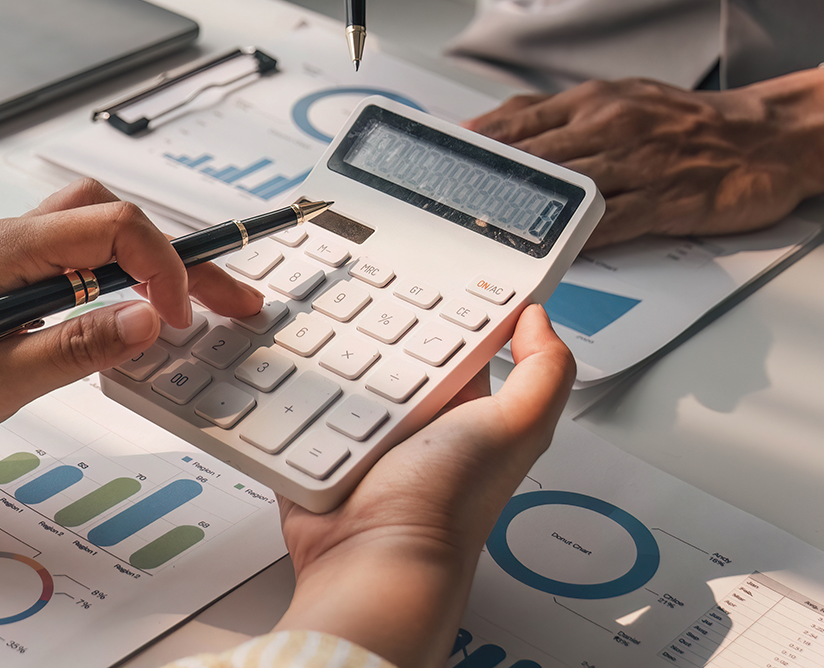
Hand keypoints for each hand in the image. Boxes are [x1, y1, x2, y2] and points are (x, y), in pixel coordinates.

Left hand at [0, 179, 262, 449]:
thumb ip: (77, 347)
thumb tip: (148, 320)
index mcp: (11, 249)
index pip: (116, 227)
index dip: (164, 269)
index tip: (179, 323)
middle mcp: (14, 239)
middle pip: (119, 219)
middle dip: (180, 257)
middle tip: (231, 302)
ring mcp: (11, 256)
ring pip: (101, 231)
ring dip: (153, 259)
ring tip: (197, 304)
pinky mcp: (9, 279)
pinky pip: (80, 259)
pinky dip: (121, 275)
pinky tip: (137, 313)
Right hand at [271, 307, 575, 667]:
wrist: (370, 562)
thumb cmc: (444, 507)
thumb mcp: (516, 430)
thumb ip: (543, 373)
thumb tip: (539, 318)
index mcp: (463, 411)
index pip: (456, 341)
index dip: (447, 304)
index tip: (427, 262)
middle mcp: (414, 421)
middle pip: (389, 347)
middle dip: (371, 315)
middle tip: (352, 272)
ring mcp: (359, 435)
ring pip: (337, 368)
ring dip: (323, 345)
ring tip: (309, 305)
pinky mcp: (312, 448)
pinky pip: (294, 401)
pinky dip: (286, 381)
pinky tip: (280, 352)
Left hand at [463, 68, 823, 248]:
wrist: (771, 135)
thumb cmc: (688, 125)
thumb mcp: (617, 102)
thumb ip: (557, 118)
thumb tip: (495, 132)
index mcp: (591, 102)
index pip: (514, 122)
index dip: (469, 145)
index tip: (430, 164)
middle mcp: (609, 126)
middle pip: (530, 156)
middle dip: (483, 183)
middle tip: (440, 207)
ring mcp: (639, 164)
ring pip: (567, 190)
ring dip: (521, 214)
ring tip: (479, 235)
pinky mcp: (669, 200)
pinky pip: (615, 223)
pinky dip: (579, 241)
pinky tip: (550, 257)